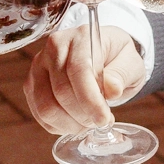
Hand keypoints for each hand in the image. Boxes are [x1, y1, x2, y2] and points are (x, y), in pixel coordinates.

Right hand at [24, 25, 146, 133]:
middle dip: (83, 115)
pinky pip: (40, 115)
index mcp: (80, 37)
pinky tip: (76, 122)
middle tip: (102, 121)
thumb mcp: (132, 62)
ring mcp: (38, 67)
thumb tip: (111, 89)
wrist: (103, 56)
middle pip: (61, 91)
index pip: (78, 71)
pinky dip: (60, 126)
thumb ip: (122, 74)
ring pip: (46, 107)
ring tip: (89, 122)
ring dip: (71, 124)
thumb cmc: (117, 58)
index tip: (104, 119)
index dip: (90, 100)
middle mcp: (53, 48)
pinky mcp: (32, 85)